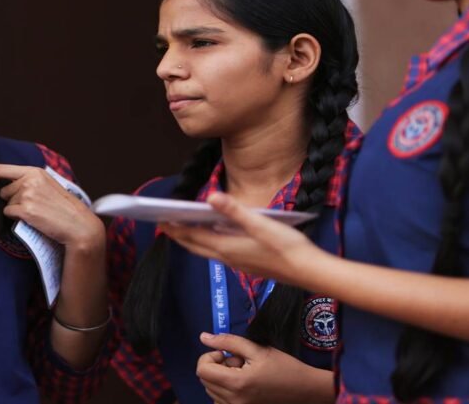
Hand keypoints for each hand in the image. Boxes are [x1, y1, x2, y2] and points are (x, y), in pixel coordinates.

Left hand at [0, 164, 103, 250]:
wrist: (76, 223)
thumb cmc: (64, 206)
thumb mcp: (48, 183)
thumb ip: (30, 179)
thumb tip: (8, 183)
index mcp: (35, 171)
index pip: (1, 168)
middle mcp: (29, 180)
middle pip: (4, 190)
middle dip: (11, 198)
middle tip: (30, 204)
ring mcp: (27, 195)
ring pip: (7, 202)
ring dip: (15, 208)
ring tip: (34, 211)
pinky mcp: (26, 211)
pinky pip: (8, 213)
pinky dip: (15, 217)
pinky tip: (30, 218)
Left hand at [160, 193, 322, 285]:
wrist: (310, 271)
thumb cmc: (287, 246)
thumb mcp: (261, 224)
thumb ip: (235, 210)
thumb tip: (210, 196)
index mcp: (227, 247)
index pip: (192, 237)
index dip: (174, 229)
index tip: (159, 220)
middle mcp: (228, 258)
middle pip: (195, 246)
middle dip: (178, 235)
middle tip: (163, 224)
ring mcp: (238, 264)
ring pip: (207, 251)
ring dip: (193, 240)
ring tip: (183, 229)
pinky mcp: (248, 265)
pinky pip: (220, 253)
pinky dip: (209, 244)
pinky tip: (215, 236)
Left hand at [196, 332, 333, 403]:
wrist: (306, 390)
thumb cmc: (284, 367)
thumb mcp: (256, 349)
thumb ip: (227, 342)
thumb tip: (203, 337)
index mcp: (237, 383)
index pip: (202, 370)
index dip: (210, 357)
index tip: (228, 354)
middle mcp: (233, 401)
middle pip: (205, 380)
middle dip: (217, 367)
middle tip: (239, 363)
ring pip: (211, 390)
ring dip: (221, 378)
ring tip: (243, 373)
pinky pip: (220, 401)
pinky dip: (225, 391)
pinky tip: (242, 385)